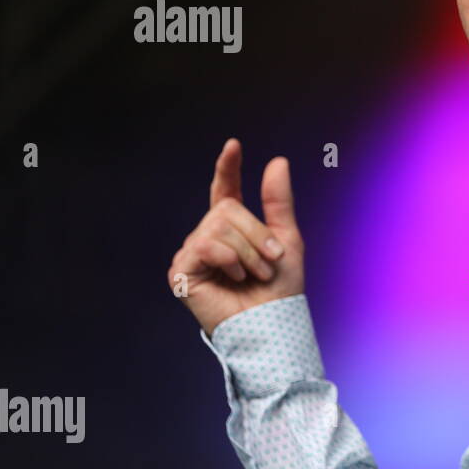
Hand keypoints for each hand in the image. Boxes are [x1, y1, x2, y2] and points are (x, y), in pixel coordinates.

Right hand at [167, 138, 304, 336]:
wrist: (272, 323)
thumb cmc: (280, 289)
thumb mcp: (287, 239)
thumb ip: (278, 202)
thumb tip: (277, 160)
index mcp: (232, 228)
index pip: (224, 190)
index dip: (227, 168)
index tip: (233, 145)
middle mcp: (208, 235)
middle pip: (227, 209)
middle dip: (257, 234)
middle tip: (269, 262)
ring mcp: (193, 252)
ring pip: (218, 226)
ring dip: (248, 251)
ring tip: (254, 274)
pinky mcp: (182, 270)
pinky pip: (206, 245)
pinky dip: (229, 259)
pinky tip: (234, 277)